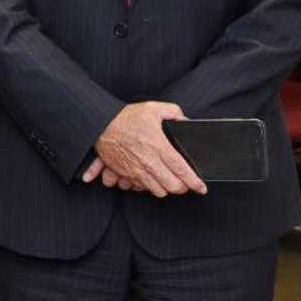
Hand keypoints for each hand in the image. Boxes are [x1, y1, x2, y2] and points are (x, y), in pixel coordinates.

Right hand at [92, 102, 207, 197]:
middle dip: (182, 188)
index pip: (183, 171)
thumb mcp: (153, 108)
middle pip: (172, 186)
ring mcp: (136, 170)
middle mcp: (149, 162)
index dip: (195, 183)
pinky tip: (148, 179)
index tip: (201, 188)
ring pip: (157, 191)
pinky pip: (139, 188)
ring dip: (164, 188)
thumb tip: (185, 120)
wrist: (99, 124)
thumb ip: (174, 112)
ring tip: (166, 181)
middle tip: (184, 183)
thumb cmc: (125, 117)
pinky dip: (146, 187)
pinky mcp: (124, 174)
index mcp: (159, 147)